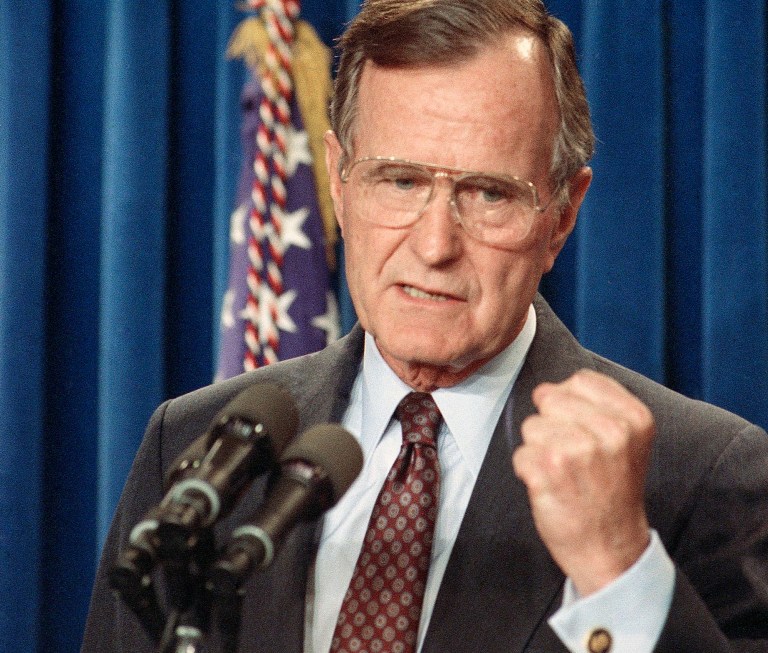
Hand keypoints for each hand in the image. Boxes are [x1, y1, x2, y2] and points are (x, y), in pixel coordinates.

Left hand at [512, 369, 654, 595]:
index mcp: (633, 417)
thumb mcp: (627, 441)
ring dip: (538, 449)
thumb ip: (600, 406)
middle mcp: (610, 431)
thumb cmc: (612, 491)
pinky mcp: (548, 471)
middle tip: (572, 457)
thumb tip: (554, 385)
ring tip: (564, 474)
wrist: (611, 549)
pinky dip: (528, 471)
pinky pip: (520, 454)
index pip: (579, 380)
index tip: (582, 430)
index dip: (569, 403)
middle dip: (551, 424)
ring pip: (531, 425)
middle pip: (549, 398)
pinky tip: (552, 488)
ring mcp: (578, 451)